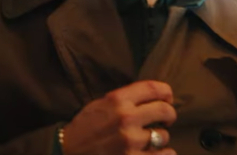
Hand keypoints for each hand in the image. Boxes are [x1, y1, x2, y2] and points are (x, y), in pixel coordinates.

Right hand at [62, 80, 176, 154]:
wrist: (67, 151)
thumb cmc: (86, 127)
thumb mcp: (102, 104)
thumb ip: (126, 99)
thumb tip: (155, 98)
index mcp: (118, 99)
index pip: (153, 88)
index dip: (166, 92)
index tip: (168, 98)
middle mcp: (126, 117)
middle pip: (164, 110)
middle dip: (169, 115)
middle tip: (166, 120)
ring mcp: (130, 140)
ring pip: (163, 136)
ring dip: (160, 139)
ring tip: (151, 141)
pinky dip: (164, 154)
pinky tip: (158, 153)